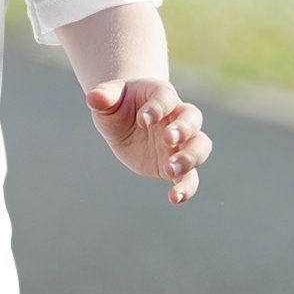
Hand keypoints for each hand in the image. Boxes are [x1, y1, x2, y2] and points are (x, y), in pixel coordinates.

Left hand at [85, 79, 211, 204]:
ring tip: (171, 169)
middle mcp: (177, 117)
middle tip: (167, 139)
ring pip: (200, 147)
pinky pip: (190, 176)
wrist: (125, 122)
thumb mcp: (107, 100)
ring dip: (190, 158)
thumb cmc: (118, 106)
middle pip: (192, 119)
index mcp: (161, 96)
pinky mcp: (176, 165)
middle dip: (183, 129)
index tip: (143, 120)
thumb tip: (94, 97)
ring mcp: (181, 142)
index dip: (157, 108)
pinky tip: (175, 198)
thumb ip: (103, 97)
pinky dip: (186, 187)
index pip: (166, 98)